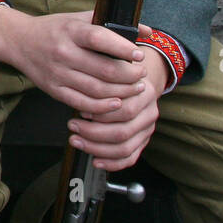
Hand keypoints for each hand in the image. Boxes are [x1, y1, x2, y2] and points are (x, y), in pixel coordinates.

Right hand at [0, 6, 165, 169]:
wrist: (18, 41)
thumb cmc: (53, 29)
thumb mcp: (78, 18)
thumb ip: (110, 23)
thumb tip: (147, 30)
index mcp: (71, 31)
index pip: (99, 39)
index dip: (122, 48)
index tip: (139, 54)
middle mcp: (63, 52)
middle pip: (104, 70)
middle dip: (130, 75)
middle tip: (141, 74)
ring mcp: (58, 73)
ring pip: (97, 90)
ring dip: (122, 92)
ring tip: (135, 88)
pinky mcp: (54, 89)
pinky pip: (82, 103)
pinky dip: (102, 107)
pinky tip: (116, 102)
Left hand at [68, 43, 167, 170]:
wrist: (141, 75)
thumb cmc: (119, 67)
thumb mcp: (113, 59)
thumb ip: (104, 65)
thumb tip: (85, 71)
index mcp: (144, 92)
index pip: (123, 108)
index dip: (99, 112)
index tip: (78, 107)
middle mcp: (150, 112)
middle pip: (122, 131)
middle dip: (93, 131)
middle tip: (72, 125)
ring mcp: (148, 128)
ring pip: (125, 147)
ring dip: (97, 147)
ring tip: (76, 139)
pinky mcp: (143, 140)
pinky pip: (130, 157)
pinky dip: (112, 162)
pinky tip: (95, 161)